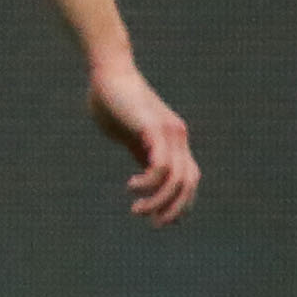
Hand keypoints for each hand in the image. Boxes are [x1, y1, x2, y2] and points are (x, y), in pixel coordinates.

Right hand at [88, 51, 199, 225]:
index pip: (189, 180)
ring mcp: (169, 133)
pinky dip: (150, 183)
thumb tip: (147, 178)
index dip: (180, 203)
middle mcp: (178, 138)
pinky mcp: (155, 130)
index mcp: (173, 140)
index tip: (161, 220)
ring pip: (177, 180)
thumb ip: (140, 153)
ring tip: (136, 209)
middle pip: (189, 184)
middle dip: (174, 209)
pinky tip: (132, 187)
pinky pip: (162, 166)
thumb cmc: (112, 100)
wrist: (107, 72)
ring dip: (158, 201)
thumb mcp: (128, 134)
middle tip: (153, 224)